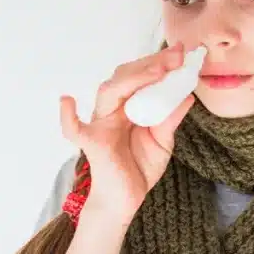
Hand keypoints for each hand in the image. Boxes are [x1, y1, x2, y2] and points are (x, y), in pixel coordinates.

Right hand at [59, 42, 196, 221]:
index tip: (182, 52)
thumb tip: (187, 95)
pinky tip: (67, 101)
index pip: (141, 77)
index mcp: (129, 107)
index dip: (159, 62)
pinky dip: (67, 116)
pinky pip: (74, 129)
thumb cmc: (138, 169)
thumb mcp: (162, 141)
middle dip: (151, 64)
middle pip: (125, 77)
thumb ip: (170, 119)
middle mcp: (113, 110)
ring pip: (109, 92)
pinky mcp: (93, 143)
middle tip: (176, 56)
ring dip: (133, 78)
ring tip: (157, 70)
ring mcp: (101, 125)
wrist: (125, 201)